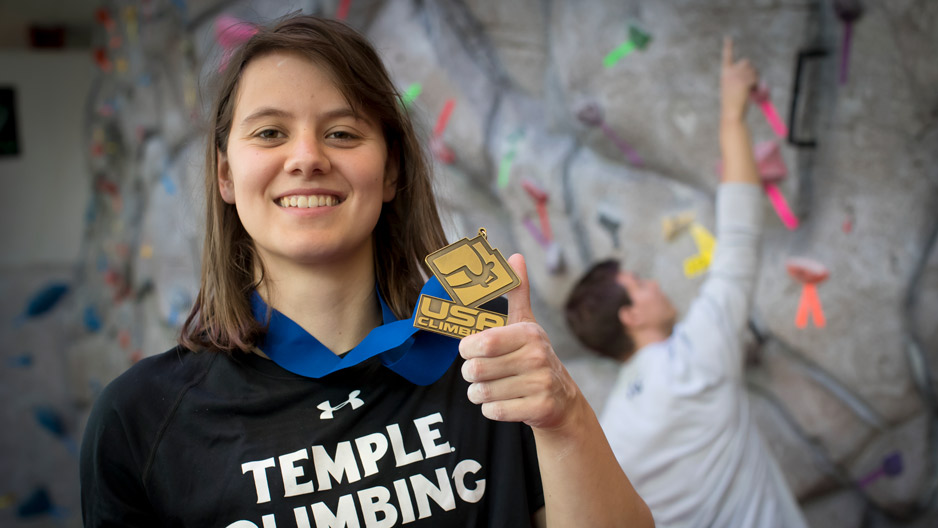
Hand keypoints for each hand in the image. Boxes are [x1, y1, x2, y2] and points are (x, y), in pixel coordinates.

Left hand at [459, 253, 580, 429]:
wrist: (562, 401)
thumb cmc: (534, 358)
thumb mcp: (527, 325)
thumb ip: (518, 293)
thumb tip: (515, 257)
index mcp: (529, 333)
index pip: (483, 342)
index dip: (467, 348)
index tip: (470, 350)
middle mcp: (538, 357)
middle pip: (477, 369)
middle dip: (470, 374)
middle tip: (479, 373)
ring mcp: (541, 384)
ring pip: (482, 393)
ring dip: (479, 393)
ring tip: (490, 388)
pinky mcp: (540, 408)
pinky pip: (494, 411)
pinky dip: (491, 409)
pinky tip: (503, 402)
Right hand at [721, 36, 758, 122]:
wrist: (731, 113)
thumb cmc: (732, 104)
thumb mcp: (731, 88)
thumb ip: (739, 78)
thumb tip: (753, 74)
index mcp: (725, 74)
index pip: (727, 57)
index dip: (728, 47)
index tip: (728, 38)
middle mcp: (730, 72)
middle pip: (747, 62)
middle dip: (751, 70)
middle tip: (752, 82)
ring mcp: (737, 76)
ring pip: (753, 70)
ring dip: (755, 78)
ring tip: (750, 90)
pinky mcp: (744, 81)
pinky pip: (756, 78)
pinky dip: (757, 85)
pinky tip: (751, 92)